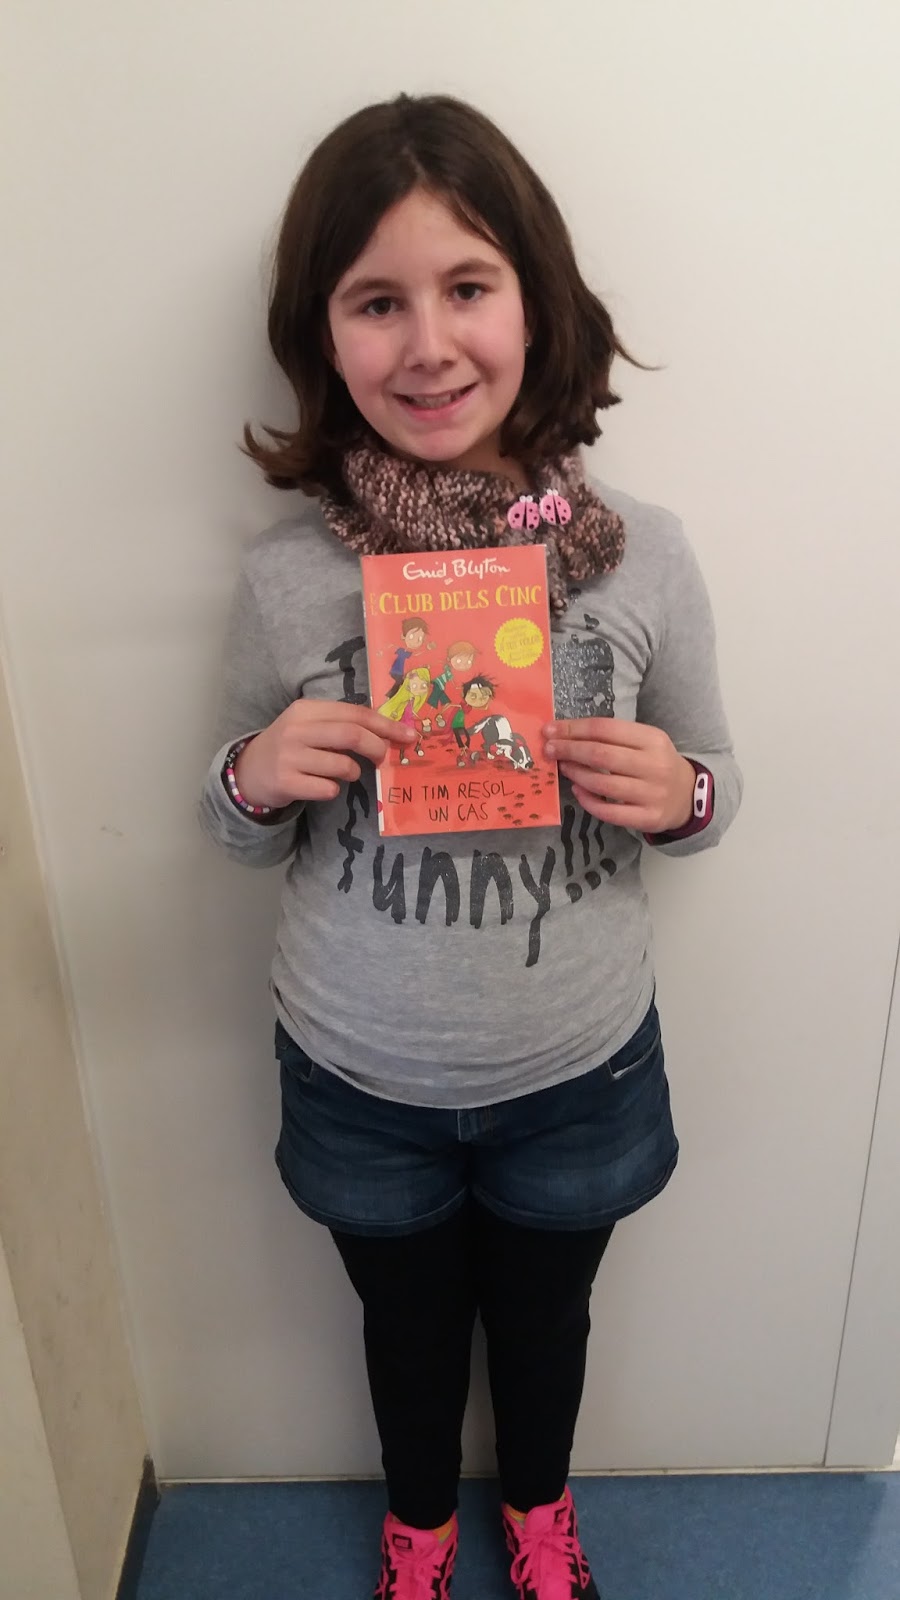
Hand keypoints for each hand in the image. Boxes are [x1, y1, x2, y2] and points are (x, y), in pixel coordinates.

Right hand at [234, 700, 415, 806]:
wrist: (249, 771)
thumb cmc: (290, 746)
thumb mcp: (309, 726)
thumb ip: (341, 724)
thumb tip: (388, 732)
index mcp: (306, 710)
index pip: (354, 713)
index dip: (386, 725)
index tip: (408, 736)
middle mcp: (296, 730)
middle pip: (352, 735)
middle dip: (377, 748)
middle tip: (384, 758)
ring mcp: (289, 757)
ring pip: (342, 766)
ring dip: (353, 773)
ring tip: (345, 772)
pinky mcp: (286, 782)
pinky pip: (327, 789)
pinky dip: (334, 790)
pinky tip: (322, 786)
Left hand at [543, 717, 694, 832]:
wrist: (688, 795)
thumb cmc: (657, 763)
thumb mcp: (645, 742)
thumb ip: (613, 737)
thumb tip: (566, 734)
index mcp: (653, 739)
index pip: (605, 729)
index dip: (574, 729)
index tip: (551, 730)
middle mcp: (654, 765)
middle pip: (601, 755)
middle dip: (569, 750)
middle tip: (549, 749)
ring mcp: (652, 794)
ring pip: (602, 784)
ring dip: (576, 774)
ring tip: (563, 768)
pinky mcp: (648, 817)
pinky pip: (609, 812)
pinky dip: (588, 801)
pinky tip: (578, 791)